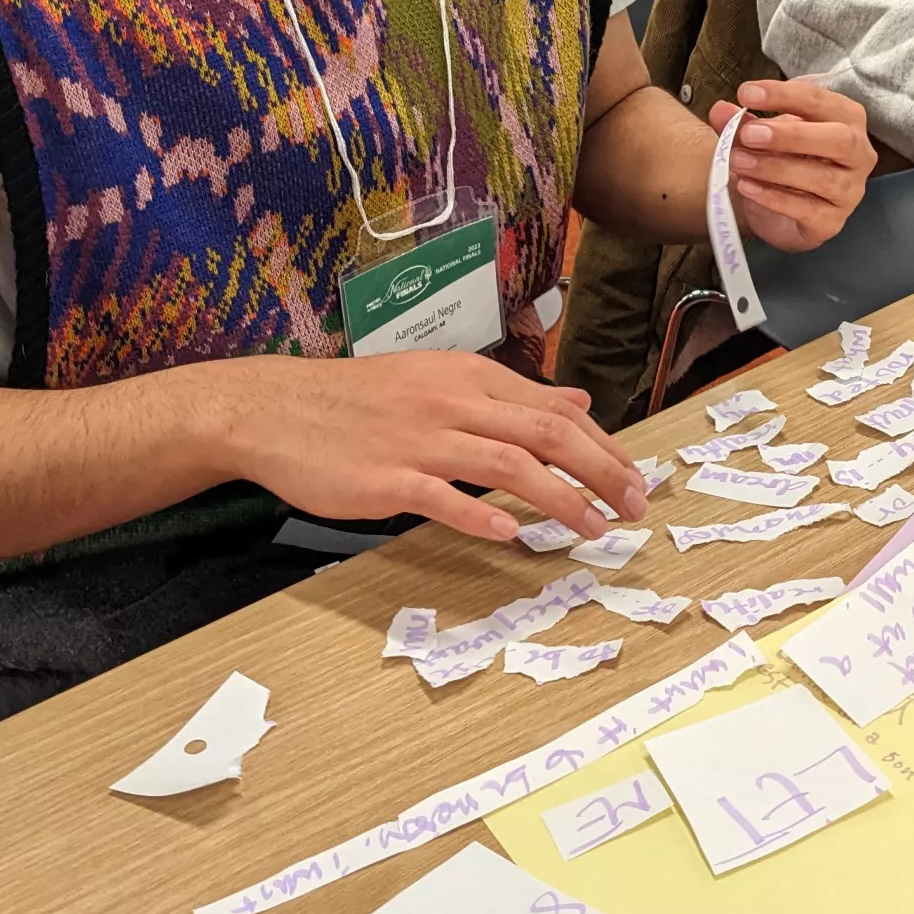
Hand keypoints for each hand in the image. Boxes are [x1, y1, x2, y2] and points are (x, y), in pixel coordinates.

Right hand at [214, 349, 648, 543]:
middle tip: (637, 507)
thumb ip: (511, 396)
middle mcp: (452, 404)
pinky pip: (442, 498)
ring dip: (560, 499)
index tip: (635, 478)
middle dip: (600, 472)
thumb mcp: (440, 379)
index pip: (553, 412)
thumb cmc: (359, 400)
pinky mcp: (386, 480)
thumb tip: (578, 405)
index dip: (602, 447)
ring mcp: (419, 442)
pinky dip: (481, 515)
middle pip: (544, 436)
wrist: (276, 408)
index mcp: (468, 378)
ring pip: (507, 465)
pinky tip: (513, 535)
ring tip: (595, 529)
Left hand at [714, 77, 872, 253]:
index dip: (783, 94)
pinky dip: (774, 198)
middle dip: (791, 135)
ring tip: (737, 161)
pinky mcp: (832, 222)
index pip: (820, 100)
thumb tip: (719, 110)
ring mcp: (849, 191)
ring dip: (775, 168)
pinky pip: (808, 210)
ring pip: (823, 178)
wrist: (780, 210)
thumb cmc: (782, 158)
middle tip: (749, 134)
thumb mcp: (760, 135)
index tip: (746, 93)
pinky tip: (747, 187)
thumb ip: (741, 123)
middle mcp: (858, 154)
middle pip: (839, 140)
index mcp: (846, 119)